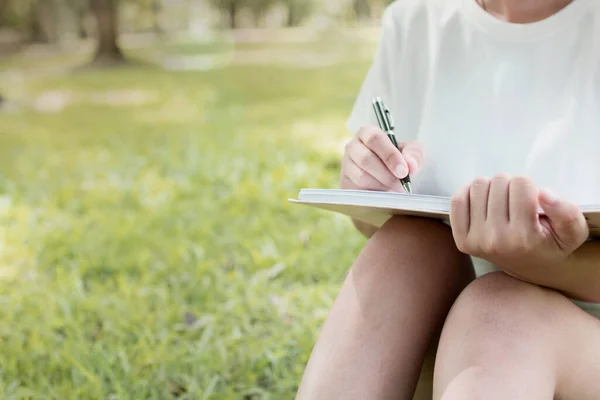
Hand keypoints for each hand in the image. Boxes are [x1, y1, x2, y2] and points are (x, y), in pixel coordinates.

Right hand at [340, 125, 422, 191]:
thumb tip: (410, 165)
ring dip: (382, 185)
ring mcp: (346, 166)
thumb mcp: (411, 153)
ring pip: (361, 177)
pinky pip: (358, 191)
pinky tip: (384, 193)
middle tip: (401, 183)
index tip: (403, 171)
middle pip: (366, 159)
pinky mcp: (345, 184)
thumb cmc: (399, 161)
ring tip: (395, 188)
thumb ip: (414, 155)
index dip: (390, 155)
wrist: (390, 178)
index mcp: (367, 133)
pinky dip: (374, 194)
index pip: (374, 139)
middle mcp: (352, 147)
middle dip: (387, 174)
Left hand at [449, 175, 588, 281]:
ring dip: (491, 188)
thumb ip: (567, 212)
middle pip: (498, 182)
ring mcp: (476, 241)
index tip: (532, 199)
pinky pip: (457, 201)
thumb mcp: (573, 231)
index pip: (521, 185)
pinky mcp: (462, 240)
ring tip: (502, 201)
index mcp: (525, 237)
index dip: (529, 186)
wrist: (532, 268)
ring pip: (478, 185)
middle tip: (516, 200)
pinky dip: (469, 193)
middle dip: (510, 185)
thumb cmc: (551, 243)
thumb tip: (543, 194)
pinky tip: (483, 200)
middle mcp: (497, 240)